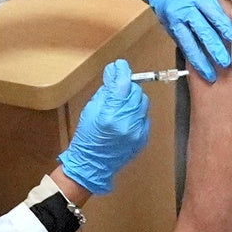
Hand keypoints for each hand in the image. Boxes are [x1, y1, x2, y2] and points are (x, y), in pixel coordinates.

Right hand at [57, 59, 150, 193]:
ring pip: (143, 103)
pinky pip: (144, 116)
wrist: (92, 165)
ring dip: (133, 99)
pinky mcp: (143, 138)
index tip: (120, 65)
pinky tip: (125, 118)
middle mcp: (126, 123)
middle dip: (127, 87)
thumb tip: (113, 74)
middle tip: (118, 88)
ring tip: (121, 105)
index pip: (122, 85)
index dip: (122, 71)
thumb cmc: (87, 137)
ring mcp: (137, 131)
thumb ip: (105, 92)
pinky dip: (136, 113)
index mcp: (109, 115)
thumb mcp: (90, 110)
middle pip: (136, 92)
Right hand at [139, 0, 231, 82]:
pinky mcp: (172, 29)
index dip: (223, 26)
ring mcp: (178, 21)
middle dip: (213, 48)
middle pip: (202, 31)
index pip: (212, 13)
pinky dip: (191, 57)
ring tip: (210, 74)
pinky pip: (182, 45)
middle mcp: (187, 10)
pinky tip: (199, 68)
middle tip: (224, 62)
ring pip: (190, 43)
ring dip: (200, 60)